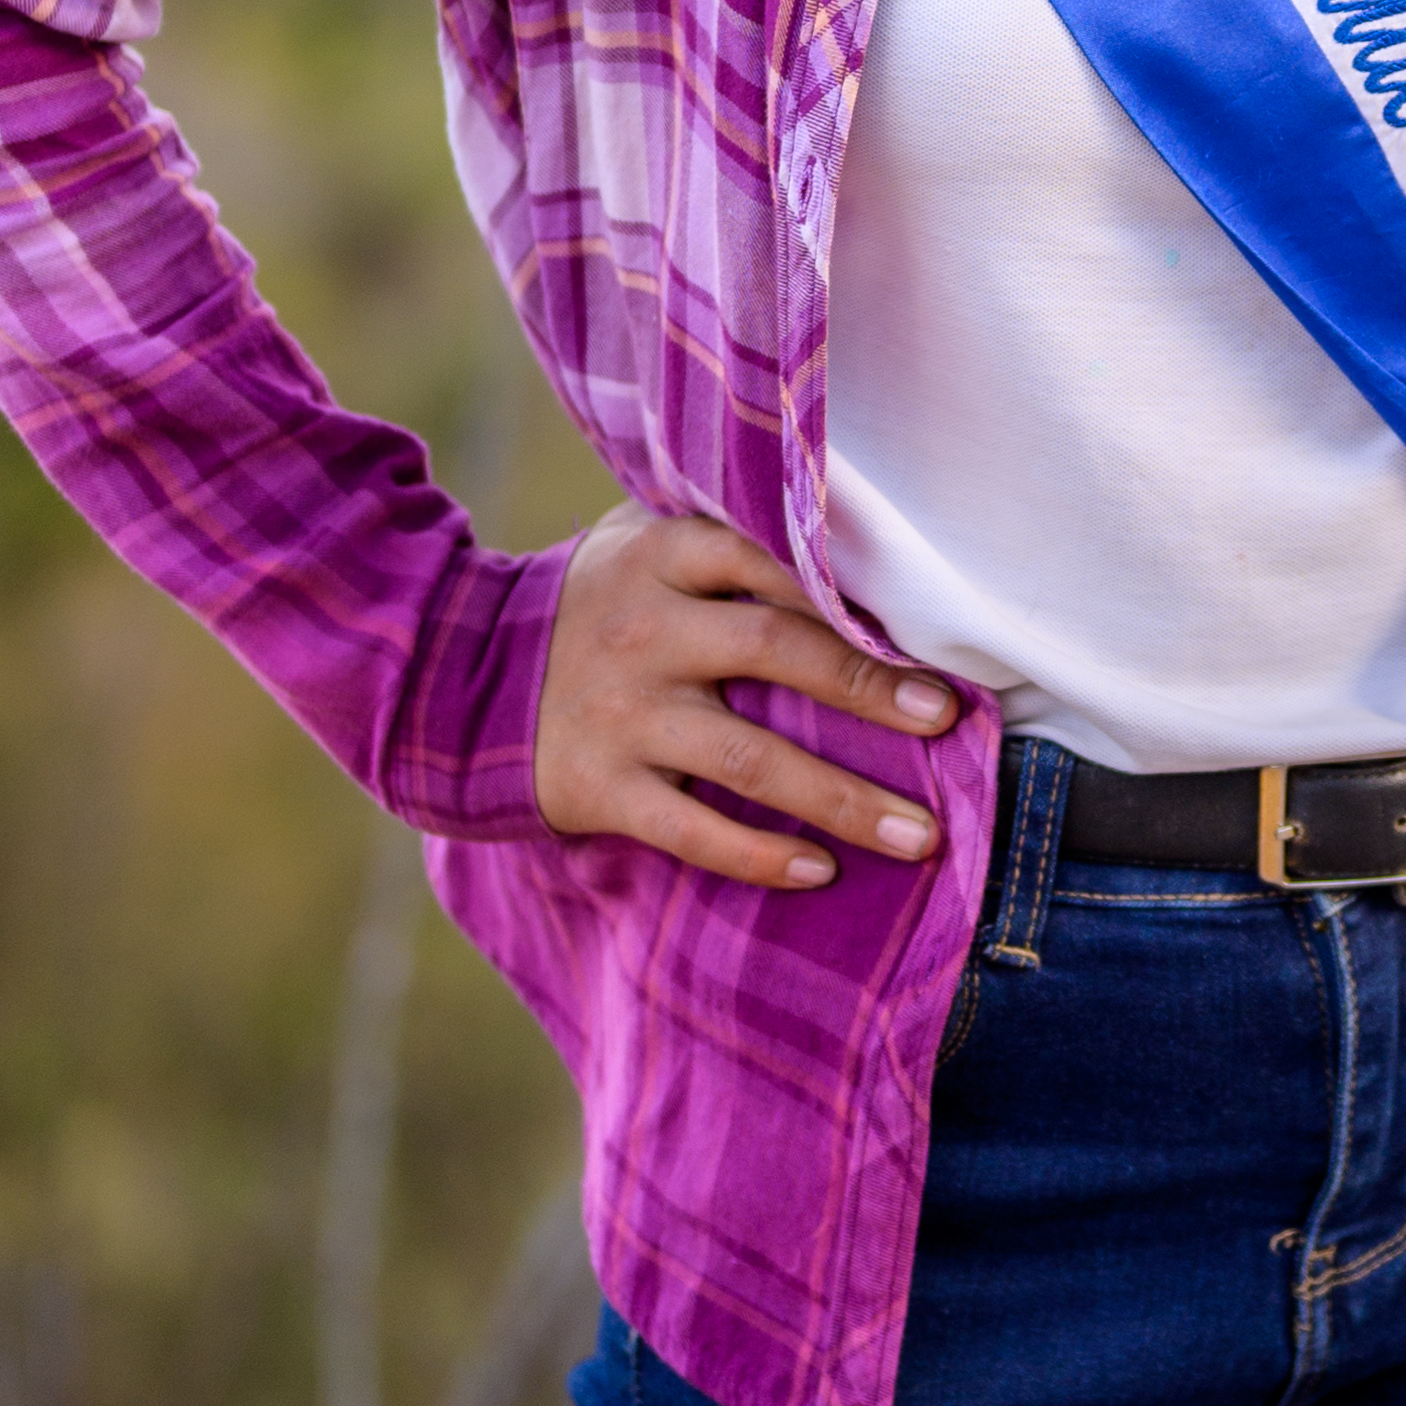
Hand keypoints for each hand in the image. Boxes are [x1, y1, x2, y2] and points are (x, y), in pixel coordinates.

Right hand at [535, 503, 957, 890]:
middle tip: (947, 724)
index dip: (854, 598)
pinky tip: (820, 871)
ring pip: (751, 760)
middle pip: (778, 654)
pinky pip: (692, 830)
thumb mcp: (642, 540)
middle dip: (872, 691)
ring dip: (844, 800)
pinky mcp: (598, 788)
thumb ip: (728, 535)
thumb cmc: (596, 601)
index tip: (927, 635)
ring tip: (922, 835)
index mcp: (664, 556)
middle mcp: (646, 632)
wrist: (459, 674)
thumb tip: (853, 539)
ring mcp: (622, 715)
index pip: (772, 563)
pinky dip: (760, 855)